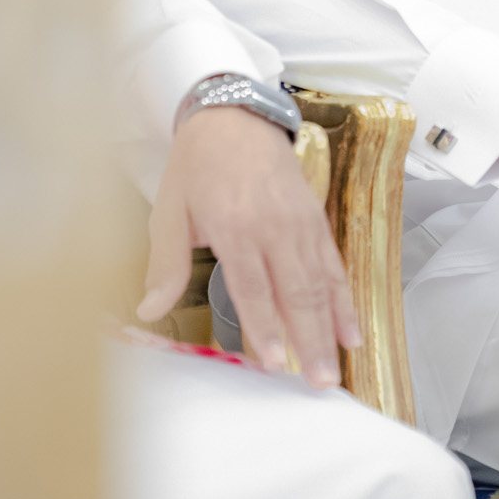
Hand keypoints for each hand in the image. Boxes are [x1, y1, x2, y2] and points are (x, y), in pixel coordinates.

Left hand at [136, 105, 360, 384]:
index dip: (265, 325)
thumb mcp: (169, 210)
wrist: (235, 116)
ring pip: (321, 283)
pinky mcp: (316, 219)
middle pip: (297, 292)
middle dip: (309, 340)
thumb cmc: (196, 166)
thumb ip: (164, 264)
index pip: (253, 286)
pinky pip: (334, 266)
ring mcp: (300, 223)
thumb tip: (148, 312)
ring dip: (331, 329)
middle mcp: (274, 226)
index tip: (274, 362)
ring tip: (334, 369)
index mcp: (235, 225)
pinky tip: (350, 331)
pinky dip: (344, 300)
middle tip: (318, 382)